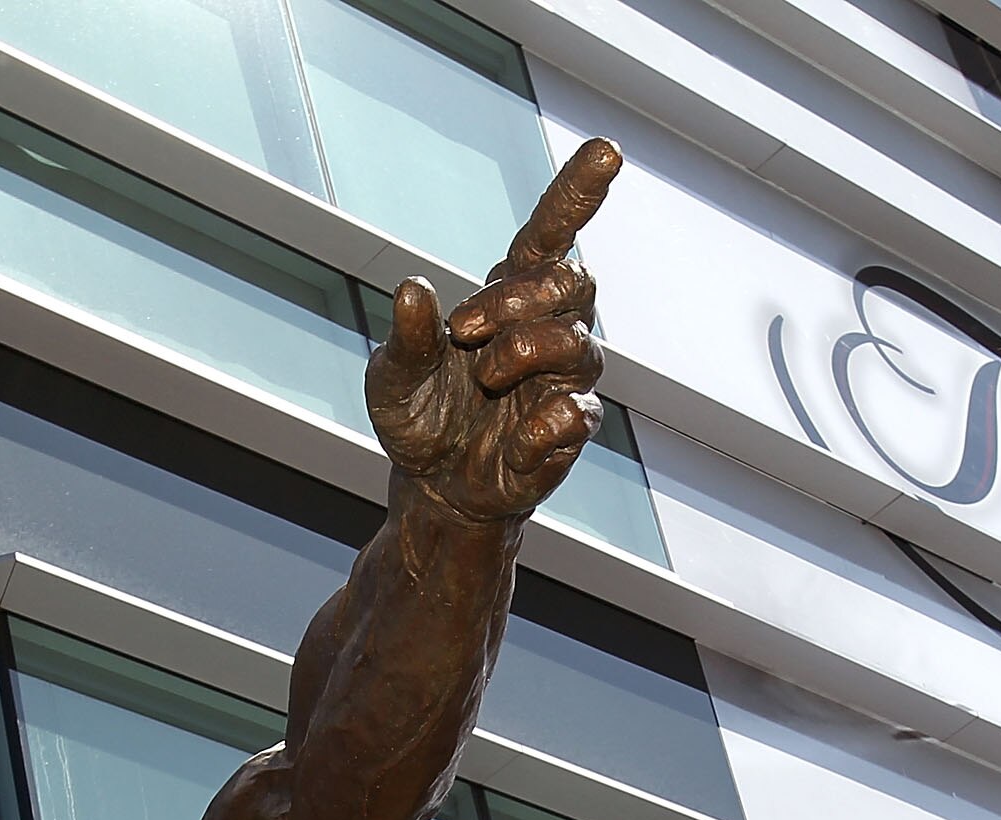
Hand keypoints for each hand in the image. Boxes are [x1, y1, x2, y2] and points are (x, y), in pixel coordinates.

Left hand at [367, 139, 620, 521]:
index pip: (552, 234)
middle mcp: (546, 328)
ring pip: (580, 344)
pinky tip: (512, 439)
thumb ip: (406, 337)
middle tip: (465, 331)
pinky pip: (578, 414)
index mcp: (507, 297)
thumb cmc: (418, 419)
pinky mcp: (571, 430)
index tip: (607, 149)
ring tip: (484, 379)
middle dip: (520, 299)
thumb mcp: (393, 377)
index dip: (579, 192)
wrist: (433, 488)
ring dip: (524, 354)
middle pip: (573, 281)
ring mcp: (564, 379)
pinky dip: (542, 424)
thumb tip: (412, 290)